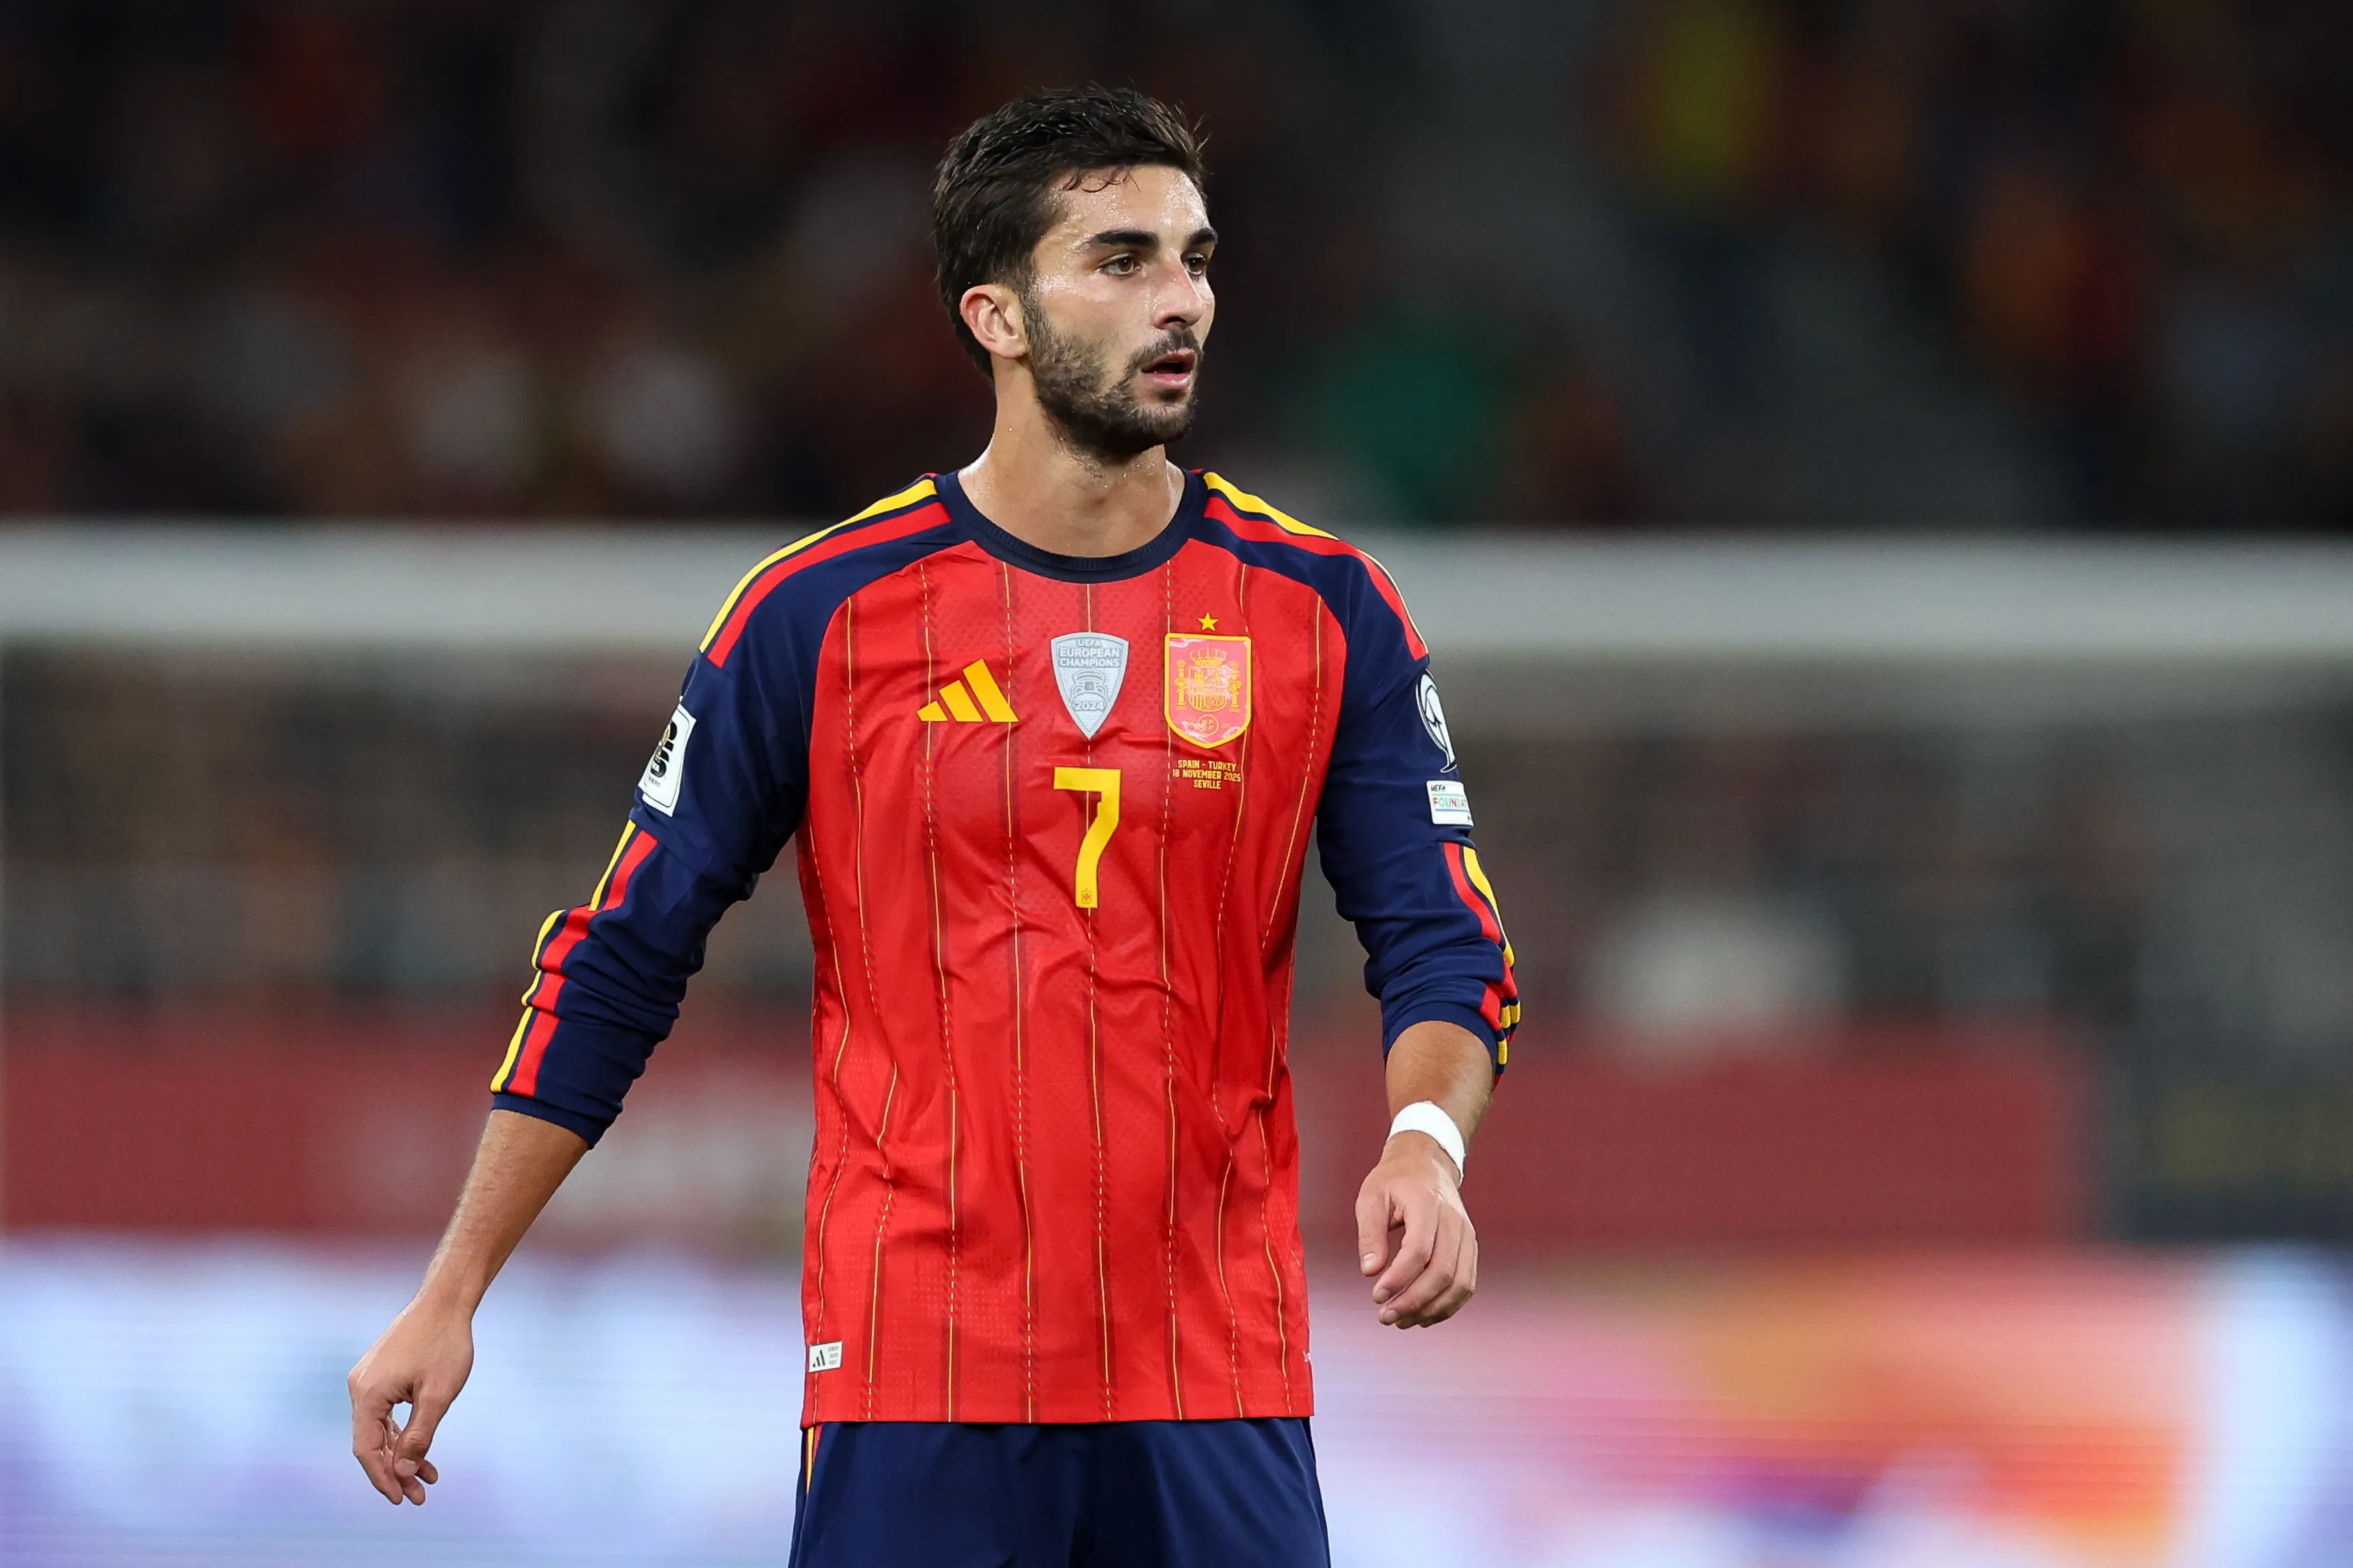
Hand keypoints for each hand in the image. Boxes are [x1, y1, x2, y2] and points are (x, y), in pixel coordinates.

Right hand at [348, 1295, 474, 1503]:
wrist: (445, 1301)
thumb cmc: (445, 1344)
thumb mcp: (437, 1396)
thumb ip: (419, 1436)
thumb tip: (403, 1473)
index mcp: (367, 1395)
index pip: (366, 1450)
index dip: (382, 1478)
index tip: (401, 1500)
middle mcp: (360, 1388)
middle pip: (372, 1443)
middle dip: (396, 1471)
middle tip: (420, 1496)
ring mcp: (368, 1380)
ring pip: (381, 1429)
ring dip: (402, 1454)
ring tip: (428, 1478)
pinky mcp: (380, 1375)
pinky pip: (387, 1413)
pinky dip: (403, 1432)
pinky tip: (422, 1450)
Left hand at [1354, 1131, 1477, 1327]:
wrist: (1427, 1164)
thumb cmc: (1395, 1181)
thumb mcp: (1371, 1197)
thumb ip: (1369, 1234)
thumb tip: (1369, 1271)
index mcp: (1427, 1204)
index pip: (1419, 1250)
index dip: (1399, 1278)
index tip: (1376, 1296)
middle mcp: (1454, 1221)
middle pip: (1442, 1272)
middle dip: (1413, 1301)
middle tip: (1385, 1316)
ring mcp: (1467, 1236)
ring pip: (1460, 1284)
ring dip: (1431, 1310)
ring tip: (1401, 1320)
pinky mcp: (1470, 1249)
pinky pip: (1466, 1285)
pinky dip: (1447, 1306)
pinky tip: (1422, 1315)